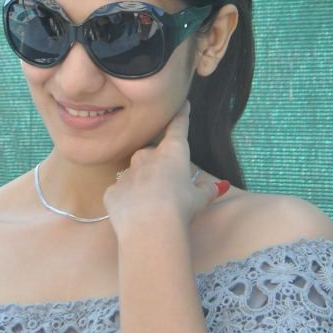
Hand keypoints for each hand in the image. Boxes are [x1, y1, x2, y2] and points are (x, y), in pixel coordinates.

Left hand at [103, 99, 219, 231]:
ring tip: (151, 205)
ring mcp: (127, 173)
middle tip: (166, 185)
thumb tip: (220, 186)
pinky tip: (135, 215)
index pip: (178, 128)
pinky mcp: (112, 190)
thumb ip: (206, 190)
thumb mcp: (199, 200)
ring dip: (142, 183)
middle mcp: (147, 157)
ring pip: (134, 173)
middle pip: (151, 153)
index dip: (181, 116)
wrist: (149, 228)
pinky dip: (128, 200)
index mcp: (172, 153)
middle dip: (157, 164)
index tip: (183, 104)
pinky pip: (121, 192)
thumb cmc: (179, 209)